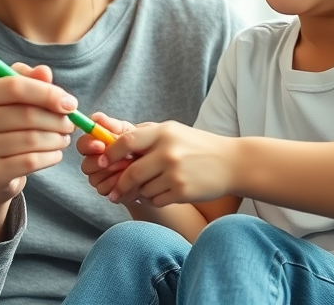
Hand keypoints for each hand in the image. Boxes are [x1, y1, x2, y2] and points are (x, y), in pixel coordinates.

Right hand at [0, 63, 76, 209]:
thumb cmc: (9, 125)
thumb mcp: (17, 99)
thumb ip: (31, 81)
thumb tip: (44, 72)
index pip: (15, 86)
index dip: (47, 93)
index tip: (70, 103)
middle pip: (27, 115)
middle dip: (58, 120)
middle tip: (70, 124)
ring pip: (32, 140)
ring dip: (57, 139)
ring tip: (63, 138)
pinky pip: (30, 162)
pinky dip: (51, 157)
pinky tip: (55, 154)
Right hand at [77, 112, 135, 195]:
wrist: (156, 166)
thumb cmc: (141, 146)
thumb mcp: (130, 132)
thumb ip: (112, 126)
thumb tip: (95, 117)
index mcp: (96, 144)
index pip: (82, 145)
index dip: (88, 145)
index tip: (100, 145)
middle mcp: (94, 162)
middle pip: (86, 165)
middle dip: (102, 162)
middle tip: (122, 158)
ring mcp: (100, 178)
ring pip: (94, 179)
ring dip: (113, 172)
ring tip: (129, 167)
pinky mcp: (107, 191)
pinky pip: (104, 190)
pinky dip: (117, 184)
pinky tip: (129, 178)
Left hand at [101, 121, 237, 206]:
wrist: (232, 163)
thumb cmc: (197, 146)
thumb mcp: (173, 132)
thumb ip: (145, 136)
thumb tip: (111, 145)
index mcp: (163, 132)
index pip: (126, 142)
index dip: (110, 154)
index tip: (102, 163)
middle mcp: (168, 152)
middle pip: (131, 172)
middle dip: (119, 185)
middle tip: (113, 192)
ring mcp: (175, 173)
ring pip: (143, 189)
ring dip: (142, 191)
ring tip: (154, 186)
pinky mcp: (182, 191)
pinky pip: (156, 200)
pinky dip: (156, 199)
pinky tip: (167, 192)